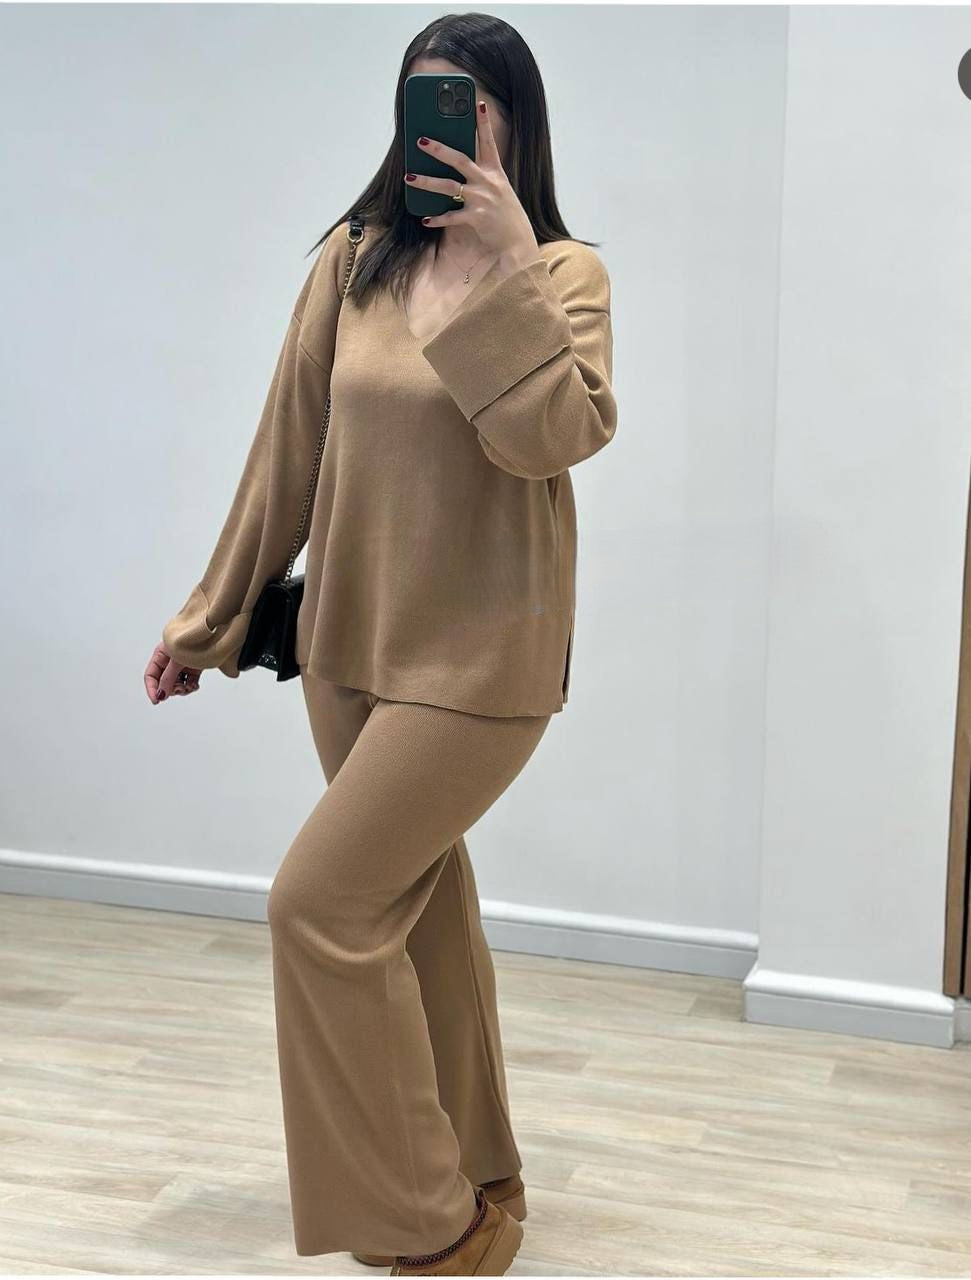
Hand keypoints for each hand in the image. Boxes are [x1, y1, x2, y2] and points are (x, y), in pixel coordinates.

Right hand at [145, 642, 201, 703]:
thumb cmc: (192, 642)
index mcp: (160, 655)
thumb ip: (168, 678)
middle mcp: (169, 661)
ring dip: (182, 689)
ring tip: (189, 687)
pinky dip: (191, 686)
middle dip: (171, 689)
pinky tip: (195, 685)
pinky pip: (188, 683)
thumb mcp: (176, 661)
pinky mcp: (193, 669)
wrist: (213, 636)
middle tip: (180, 690)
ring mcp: (181, 666)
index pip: (150, 676)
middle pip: (164, 683)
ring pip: (176, 685)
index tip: (156, 701)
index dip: (152, 689)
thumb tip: (162, 694)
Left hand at [406, 101, 539, 264]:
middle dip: (439, 149)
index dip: (483, 123)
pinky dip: (437, 219)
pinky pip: (451, 216)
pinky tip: (425, 220)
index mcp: (495, 172)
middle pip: (459, 160)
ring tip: (408, 177)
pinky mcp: (476, 217)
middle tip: (420, 140)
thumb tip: (455, 167)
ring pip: (448, 186)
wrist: (517, 242)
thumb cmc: (504, 215)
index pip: (488, 143)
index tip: (478, 103)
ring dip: (426, 182)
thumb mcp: (498, 191)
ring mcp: (482, 199)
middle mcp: (488, 182)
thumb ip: (481, 177)